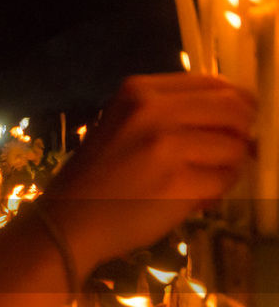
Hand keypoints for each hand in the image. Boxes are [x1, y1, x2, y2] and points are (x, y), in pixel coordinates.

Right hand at [44, 74, 253, 271]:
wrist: (66, 223)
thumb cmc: (96, 177)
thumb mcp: (125, 125)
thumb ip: (171, 113)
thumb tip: (236, 119)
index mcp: (140, 91)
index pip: (215, 84)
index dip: (234, 106)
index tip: (231, 126)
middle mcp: (154, 111)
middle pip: (235, 110)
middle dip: (240, 134)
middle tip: (227, 155)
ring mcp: (167, 147)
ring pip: (235, 148)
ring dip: (227, 168)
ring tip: (200, 181)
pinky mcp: (178, 184)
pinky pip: (224, 181)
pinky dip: (215, 193)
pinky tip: (191, 199)